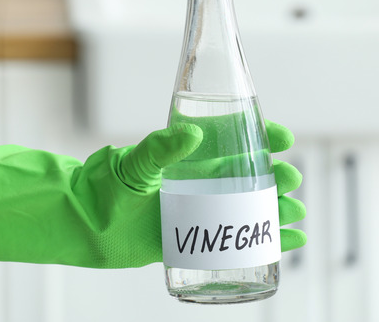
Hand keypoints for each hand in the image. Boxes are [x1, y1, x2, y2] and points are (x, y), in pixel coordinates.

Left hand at [0, 122, 305, 267]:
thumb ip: (160, 149)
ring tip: (295, 213)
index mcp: (189, 157)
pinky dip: (264, 241)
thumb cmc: (104, 186)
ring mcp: (200, 211)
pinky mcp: (196, 239)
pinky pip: (236, 240)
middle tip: (290, 180)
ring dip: (275, 210)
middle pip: (249, 176)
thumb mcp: (134, 164)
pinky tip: (287, 243)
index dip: (261, 137)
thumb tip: (191, 135)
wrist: (83, 224)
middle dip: (274, 177)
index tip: (282, 137)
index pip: (234, 140)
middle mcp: (199, 182)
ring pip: (249, 208)